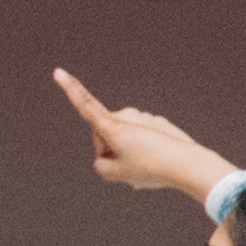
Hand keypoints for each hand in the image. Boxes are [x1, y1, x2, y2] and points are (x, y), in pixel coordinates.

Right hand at [51, 67, 235, 202]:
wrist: (188, 165)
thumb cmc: (150, 169)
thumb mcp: (116, 174)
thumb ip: (101, 166)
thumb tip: (104, 159)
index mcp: (112, 126)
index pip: (85, 105)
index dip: (69, 89)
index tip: (58, 71)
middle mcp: (127, 116)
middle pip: (105, 136)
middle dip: (110, 152)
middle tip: (127, 171)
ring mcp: (143, 119)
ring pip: (125, 140)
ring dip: (128, 155)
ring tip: (145, 170)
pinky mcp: (157, 125)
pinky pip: (142, 141)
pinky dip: (143, 153)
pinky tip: (155, 166)